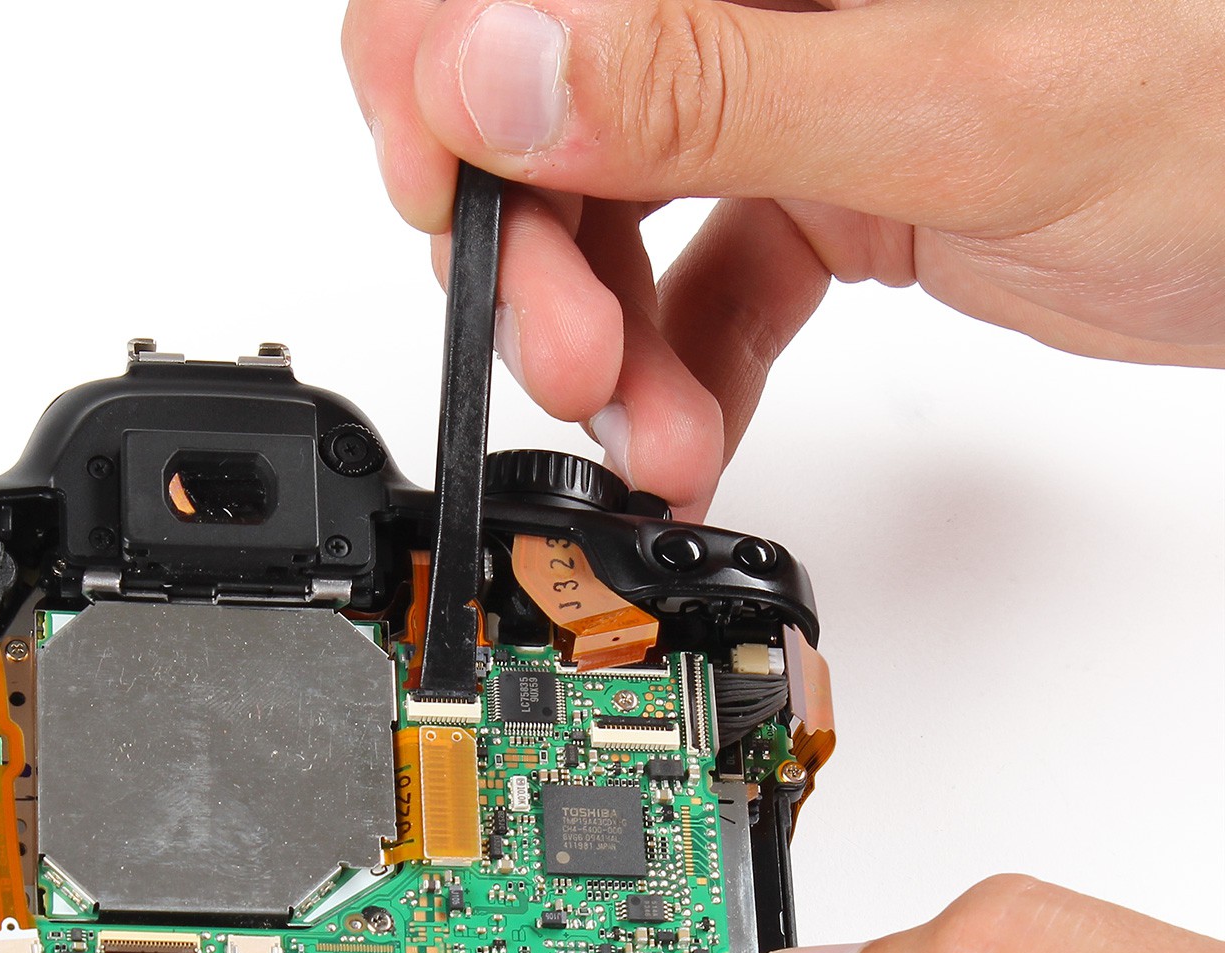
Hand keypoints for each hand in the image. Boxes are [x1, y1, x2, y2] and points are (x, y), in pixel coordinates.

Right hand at [343, 0, 1224, 515]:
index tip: (451, 204)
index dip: (438, 76)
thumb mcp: (963, 98)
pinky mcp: (830, 168)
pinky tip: (689, 429)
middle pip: (532, 96)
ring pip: (604, 199)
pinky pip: (698, 270)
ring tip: (649, 432)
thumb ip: (708, 84)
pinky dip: (678, 364)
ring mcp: (790, 72)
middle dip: (525, 246)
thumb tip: (488, 72)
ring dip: (598, 337)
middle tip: (567, 357)